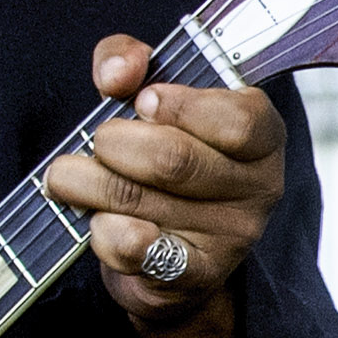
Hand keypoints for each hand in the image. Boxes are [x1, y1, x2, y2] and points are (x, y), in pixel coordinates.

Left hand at [39, 39, 282, 337]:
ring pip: (138, 200)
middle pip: (173, 159)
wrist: (163, 257)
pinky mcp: (196, 277)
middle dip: (112, 144)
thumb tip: (119, 72)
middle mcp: (260, 188)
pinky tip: (98, 222)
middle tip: (97, 143)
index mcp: (263, 135)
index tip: (144, 102)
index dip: (179, 106)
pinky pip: (135, 248)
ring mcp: (233, 238)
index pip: (236, 120)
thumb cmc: (155, 158)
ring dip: (85, 183)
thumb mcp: (146, 96)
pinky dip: (101, 232)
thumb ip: (130, 61)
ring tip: (74, 178)